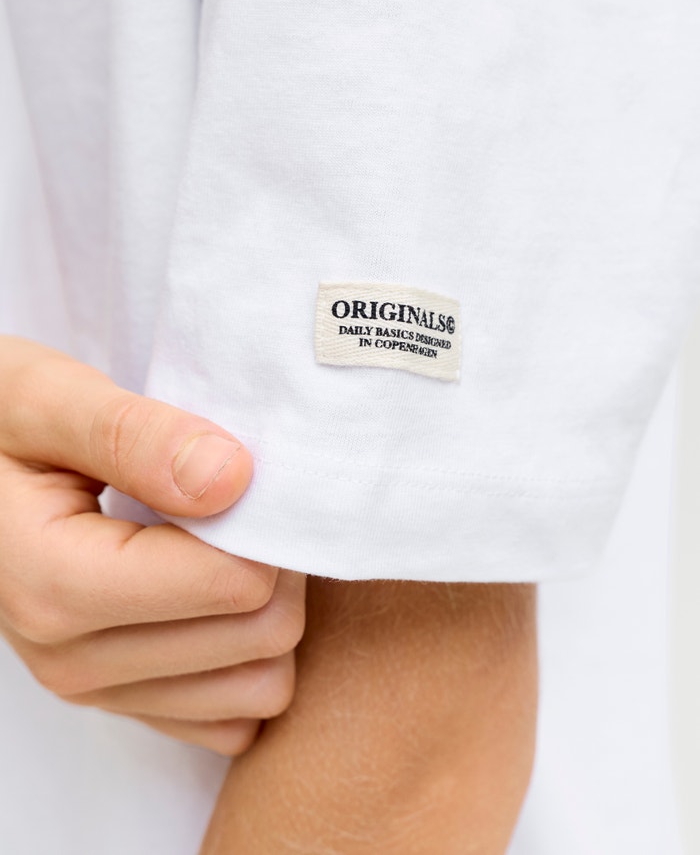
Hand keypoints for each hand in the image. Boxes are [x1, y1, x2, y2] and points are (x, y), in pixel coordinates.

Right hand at [0, 336, 305, 754]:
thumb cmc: (3, 426)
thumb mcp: (47, 400)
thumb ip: (136, 435)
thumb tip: (231, 480)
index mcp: (54, 583)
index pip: (233, 584)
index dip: (266, 525)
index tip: (250, 478)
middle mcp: (71, 659)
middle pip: (261, 635)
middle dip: (277, 564)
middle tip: (249, 507)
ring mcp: (97, 691)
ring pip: (260, 686)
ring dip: (270, 613)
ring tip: (233, 547)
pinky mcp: (123, 703)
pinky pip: (234, 716)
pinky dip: (247, 659)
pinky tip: (219, 596)